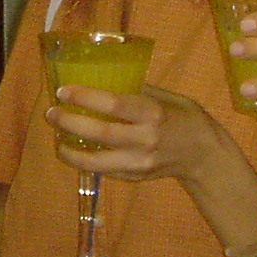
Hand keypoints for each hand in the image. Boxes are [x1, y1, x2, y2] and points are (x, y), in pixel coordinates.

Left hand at [46, 81, 240, 186]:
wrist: (204, 155)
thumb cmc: (185, 118)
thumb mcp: (167, 97)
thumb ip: (137, 91)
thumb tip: (102, 79)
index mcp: (154, 113)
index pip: (114, 105)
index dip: (86, 98)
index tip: (64, 91)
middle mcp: (146, 140)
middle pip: (100, 133)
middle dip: (70, 123)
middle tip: (52, 113)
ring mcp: (140, 163)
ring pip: (96, 162)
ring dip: (71, 152)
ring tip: (56, 140)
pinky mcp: (135, 177)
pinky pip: (104, 170)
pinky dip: (86, 161)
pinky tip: (75, 150)